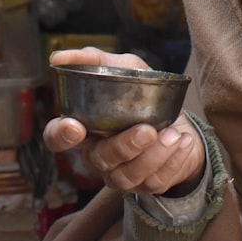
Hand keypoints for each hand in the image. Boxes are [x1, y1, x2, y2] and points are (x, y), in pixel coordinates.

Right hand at [44, 47, 205, 195]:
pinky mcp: (147, 184)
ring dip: (154, 156)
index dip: (60, 136)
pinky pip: (156, 181)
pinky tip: (184, 142)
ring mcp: (121, 173)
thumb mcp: (124, 68)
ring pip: (128, 175)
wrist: (181, 118)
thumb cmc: (143, 93)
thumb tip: (60, 56)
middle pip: (100, 158)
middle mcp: (98, 154)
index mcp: (85, 127)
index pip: (57, 138)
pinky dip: (173, 161)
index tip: (75, 126)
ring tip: (174, 134)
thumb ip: (93, 59)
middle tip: (147, 130)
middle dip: (124, 145)